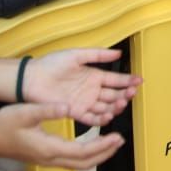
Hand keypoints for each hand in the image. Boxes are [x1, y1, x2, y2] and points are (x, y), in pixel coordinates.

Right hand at [0, 103, 125, 167]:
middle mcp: (51, 158)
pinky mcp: (45, 157)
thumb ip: (47, 109)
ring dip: (97, 156)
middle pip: (85, 163)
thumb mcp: (25, 112)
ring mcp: (48, 160)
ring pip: (79, 165)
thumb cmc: (4, 125)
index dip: (102, 145)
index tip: (117, 136)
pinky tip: (90, 144)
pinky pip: (71, 161)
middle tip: (119, 141)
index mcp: (49, 148)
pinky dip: (86, 155)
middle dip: (104, 153)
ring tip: (110, 144)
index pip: (83, 152)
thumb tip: (67, 107)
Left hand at [23, 48, 141, 125]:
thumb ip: (98, 55)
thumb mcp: (76, 55)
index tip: (139, 81)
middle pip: (113, 94)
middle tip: (132, 93)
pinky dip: (101, 119)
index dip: (127, 80)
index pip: (115, 79)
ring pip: (105, 107)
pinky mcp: (75, 112)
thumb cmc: (51, 64)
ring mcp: (84, 102)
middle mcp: (92, 90)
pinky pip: (91, 118)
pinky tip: (109, 116)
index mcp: (94, 76)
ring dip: (115, 106)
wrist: (31, 79)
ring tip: (122, 103)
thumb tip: (118, 52)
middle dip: (125, 94)